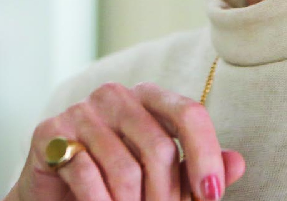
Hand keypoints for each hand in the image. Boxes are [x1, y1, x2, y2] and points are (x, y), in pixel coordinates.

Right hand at [6, 82, 245, 200]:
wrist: (57, 197)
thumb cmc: (118, 186)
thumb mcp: (165, 181)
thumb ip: (199, 171)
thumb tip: (237, 163)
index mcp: (149, 98)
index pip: (189, 113)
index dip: (205, 157)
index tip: (212, 197)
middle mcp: (115, 96)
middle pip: (159, 147)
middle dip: (167, 197)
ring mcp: (80, 110)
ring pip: (124, 169)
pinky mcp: (49, 132)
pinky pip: (86, 174)